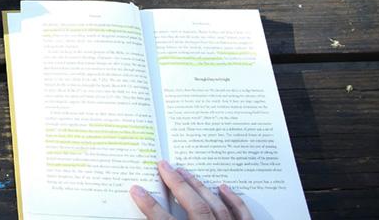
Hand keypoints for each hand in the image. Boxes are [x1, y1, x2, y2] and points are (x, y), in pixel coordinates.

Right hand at [131, 161, 252, 219]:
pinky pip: (242, 215)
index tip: (136, 189)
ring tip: (185, 171)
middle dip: (177, 184)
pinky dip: (233, 200)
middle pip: (194, 206)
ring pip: (216, 206)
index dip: (149, 205)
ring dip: (199, 187)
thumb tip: (137, 218)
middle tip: (164, 165)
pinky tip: (223, 188)